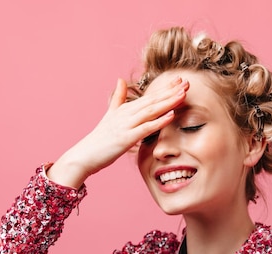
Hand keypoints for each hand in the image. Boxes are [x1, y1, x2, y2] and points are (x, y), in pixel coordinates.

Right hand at [47, 76, 188, 187]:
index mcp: (125, 109)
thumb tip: (120, 79)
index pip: (149, 96)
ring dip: (168, 102)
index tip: (180, 81)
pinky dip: (159, 121)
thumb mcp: (110, 115)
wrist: (84, 155)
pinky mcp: (125, 138)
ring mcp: (126, 125)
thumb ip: (118, 98)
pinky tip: (171, 115)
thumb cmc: (99, 139)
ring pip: (151, 111)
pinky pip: (145, 128)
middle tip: (187, 82)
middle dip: (170, 91)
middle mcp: (126, 114)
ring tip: (183, 94)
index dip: (165, 88)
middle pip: (152, 100)